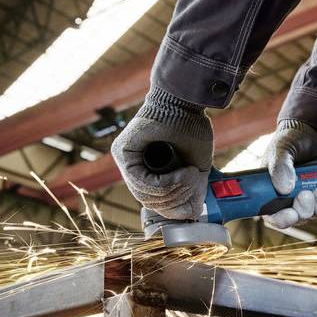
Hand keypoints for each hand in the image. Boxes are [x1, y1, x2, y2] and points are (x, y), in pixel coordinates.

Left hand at [111, 87, 212, 219]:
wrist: (186, 102)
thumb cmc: (191, 127)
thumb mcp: (194, 167)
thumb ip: (191, 190)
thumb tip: (191, 214)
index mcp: (147, 169)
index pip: (154, 202)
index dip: (175, 206)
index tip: (194, 193)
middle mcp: (131, 165)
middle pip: (148, 202)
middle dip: (176, 199)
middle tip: (194, 182)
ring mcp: (124, 159)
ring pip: (144, 195)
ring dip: (172, 191)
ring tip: (190, 175)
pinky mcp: (122, 151)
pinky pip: (140, 181)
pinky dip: (164, 183)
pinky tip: (181, 173)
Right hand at [262, 120, 316, 228]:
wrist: (311, 132)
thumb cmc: (289, 141)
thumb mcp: (281, 150)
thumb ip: (280, 167)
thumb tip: (284, 189)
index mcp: (272, 193)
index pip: (273, 216)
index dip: (282, 220)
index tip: (291, 214)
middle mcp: (290, 199)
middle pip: (297, 218)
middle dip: (304, 210)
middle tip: (306, 194)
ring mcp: (308, 198)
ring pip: (315, 214)